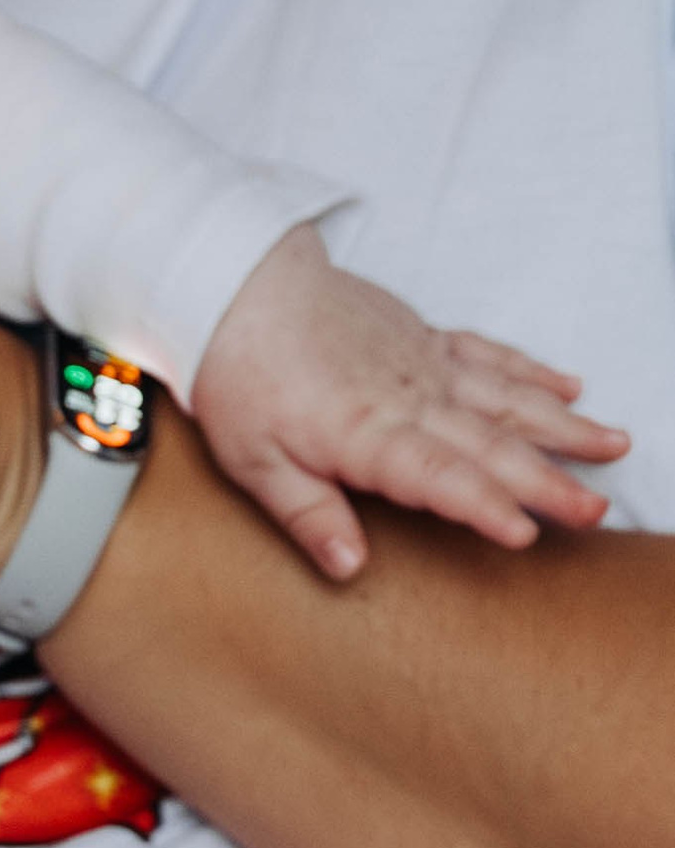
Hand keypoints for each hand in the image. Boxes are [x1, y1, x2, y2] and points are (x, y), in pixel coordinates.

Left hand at [191, 226, 629, 577]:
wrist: (233, 280)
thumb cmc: (236, 373)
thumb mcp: (252, 460)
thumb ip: (307, 515)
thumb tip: (349, 567)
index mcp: (366, 433)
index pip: (439, 477)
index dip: (484, 506)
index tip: (527, 533)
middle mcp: (408, 397)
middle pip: (490, 444)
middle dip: (548, 480)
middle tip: (597, 510)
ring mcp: (422, 364)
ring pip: (506, 397)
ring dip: (563, 424)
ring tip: (614, 446)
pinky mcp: (421, 337)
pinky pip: (489, 355)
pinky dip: (531, 371)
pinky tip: (570, 385)